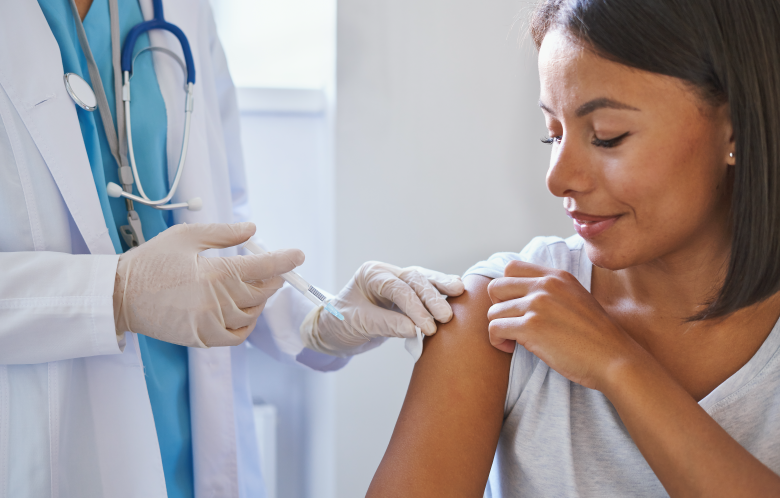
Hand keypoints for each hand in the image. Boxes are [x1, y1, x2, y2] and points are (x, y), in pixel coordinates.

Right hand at [114, 222, 303, 347]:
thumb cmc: (151, 262)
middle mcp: (218, 301)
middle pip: (262, 291)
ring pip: (252, 314)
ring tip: (254, 286)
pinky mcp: (202, 339)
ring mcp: (211, 324)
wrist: (119, 295)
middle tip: (271, 269)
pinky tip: (244, 311)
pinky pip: (238, 336)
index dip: (284, 260)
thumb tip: (252, 230)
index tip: (298, 255)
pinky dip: (247, 324)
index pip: (263, 267)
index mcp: (216, 273)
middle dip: (272, 278)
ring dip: (259, 299)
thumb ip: (223, 234)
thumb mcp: (186, 237)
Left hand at [301, 262, 464, 355]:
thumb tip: (414, 329)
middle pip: (415, 280)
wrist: (334, 331)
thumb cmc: (340, 324)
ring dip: (441, 289)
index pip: (397, 288)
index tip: (427, 327)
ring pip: (424, 280)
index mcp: (371, 275)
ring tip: (460, 293)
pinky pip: (426, 291)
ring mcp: (398, 282)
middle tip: (446, 316)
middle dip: (432, 297)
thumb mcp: (359, 324)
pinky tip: (456, 294)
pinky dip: (440, 293)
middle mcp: (387, 273)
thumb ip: (386, 324)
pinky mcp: (407, 295)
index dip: (414, 307)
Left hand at [486, 260, 641, 390]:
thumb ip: (552, 291)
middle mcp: (545, 285)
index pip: (511, 268)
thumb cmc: (595, 337)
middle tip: (510, 324)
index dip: (506, 289)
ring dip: (499, 328)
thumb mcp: (576, 298)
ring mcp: (537, 304)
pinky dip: (497, 341)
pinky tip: (511, 348)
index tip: (515, 307)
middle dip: (498, 307)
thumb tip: (521, 295)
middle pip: (496, 287)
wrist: (613, 358)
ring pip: (493, 311)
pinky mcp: (531, 327)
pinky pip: (494, 328)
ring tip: (513, 340)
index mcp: (556, 276)